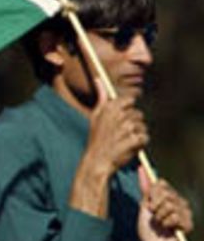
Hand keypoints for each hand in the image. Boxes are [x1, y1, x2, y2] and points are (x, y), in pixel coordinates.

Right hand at [69, 81, 148, 218]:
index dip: (127, 110)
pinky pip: (145, 138)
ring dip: (136, 135)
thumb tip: (99, 78)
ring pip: (142, 126)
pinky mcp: (134, 140)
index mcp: (109, 108)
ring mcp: (126, 128)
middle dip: (133, 124)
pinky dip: (139, 144)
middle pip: (138, 114)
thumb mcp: (96, 116)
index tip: (121, 119)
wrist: (97, 162)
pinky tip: (129, 148)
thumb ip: (101, 96)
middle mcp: (118, 116)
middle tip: (119, 134)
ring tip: (123, 142)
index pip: (129, 100)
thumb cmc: (97, 139)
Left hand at [138, 166, 191, 240]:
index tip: (148, 204)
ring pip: (169, 205)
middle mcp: (180, 202)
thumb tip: (141, 167)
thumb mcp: (144, 206)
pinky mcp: (189, 223)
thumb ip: (146, 188)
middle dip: (154, 206)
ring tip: (160, 224)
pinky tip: (168, 229)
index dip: (152, 193)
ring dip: (159, 217)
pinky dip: (166, 223)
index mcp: (170, 196)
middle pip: (164, 193)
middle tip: (154, 216)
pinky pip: (174, 216)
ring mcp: (186, 212)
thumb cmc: (149, 228)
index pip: (161, 183)